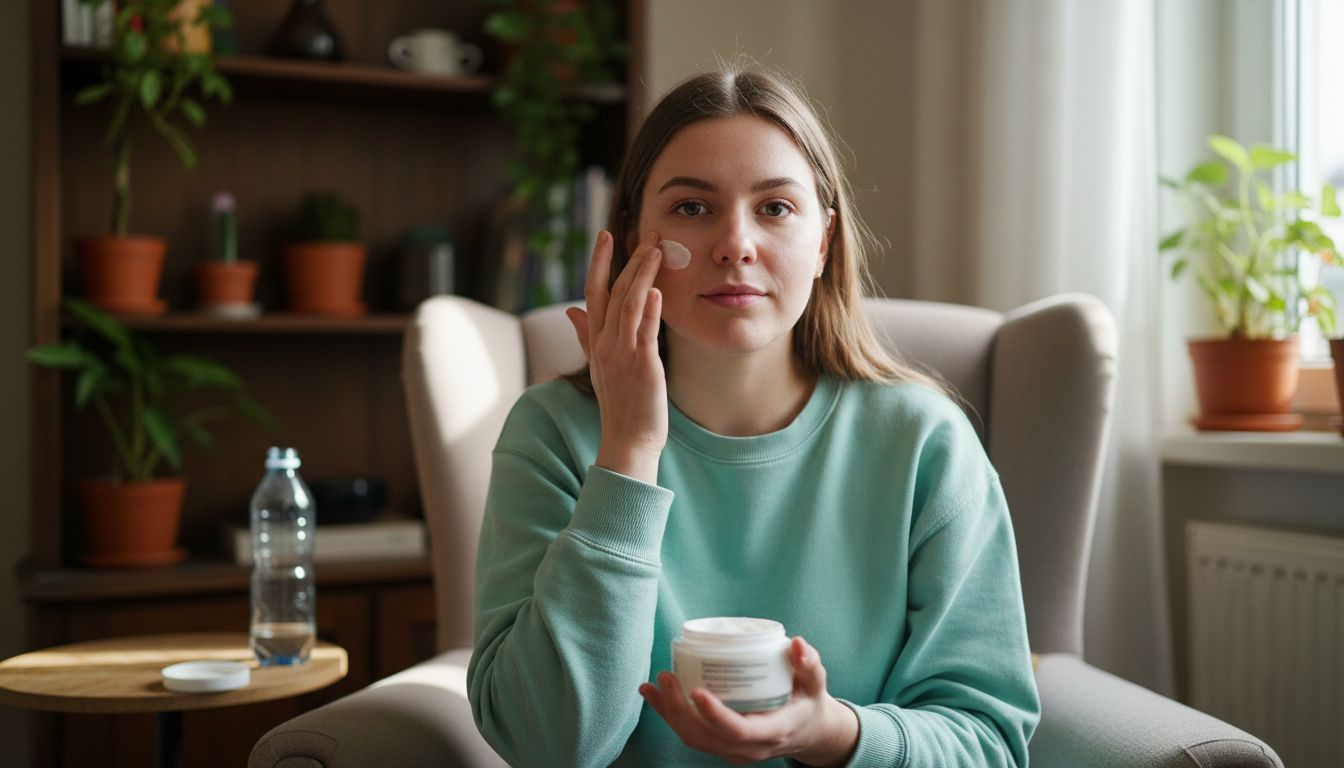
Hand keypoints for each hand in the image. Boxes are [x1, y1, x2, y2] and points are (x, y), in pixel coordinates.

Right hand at [565, 231, 666, 483]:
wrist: (628, 441)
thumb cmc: (620, 405)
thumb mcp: (599, 366)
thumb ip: (585, 335)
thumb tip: (570, 310)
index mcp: (595, 341)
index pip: (593, 292)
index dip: (600, 262)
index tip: (607, 235)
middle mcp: (605, 344)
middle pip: (611, 291)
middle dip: (626, 259)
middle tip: (644, 232)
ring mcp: (621, 354)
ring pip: (628, 304)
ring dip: (641, 275)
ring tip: (656, 249)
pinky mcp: (641, 367)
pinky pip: (643, 332)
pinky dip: (648, 309)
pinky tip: (657, 289)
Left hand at [639, 637, 858, 766]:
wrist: (807, 731)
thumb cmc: (808, 700)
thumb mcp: (815, 681)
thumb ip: (807, 663)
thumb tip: (796, 643)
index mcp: (774, 731)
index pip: (739, 730)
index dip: (715, 715)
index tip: (696, 690)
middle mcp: (750, 748)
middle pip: (707, 738)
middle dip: (680, 710)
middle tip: (667, 676)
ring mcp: (733, 751)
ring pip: (694, 739)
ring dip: (669, 714)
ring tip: (655, 684)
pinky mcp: (721, 746)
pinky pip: (691, 735)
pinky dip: (668, 716)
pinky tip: (652, 693)